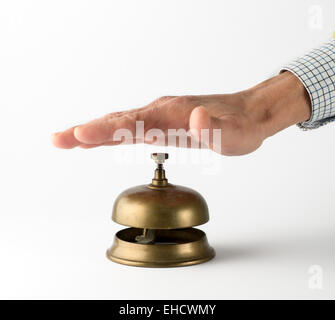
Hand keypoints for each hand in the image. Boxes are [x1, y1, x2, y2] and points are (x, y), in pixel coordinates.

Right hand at [52, 72, 310, 155]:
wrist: (249, 115)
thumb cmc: (240, 127)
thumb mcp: (233, 133)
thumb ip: (212, 128)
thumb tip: (195, 119)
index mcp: (172, 114)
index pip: (133, 123)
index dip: (106, 131)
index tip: (81, 136)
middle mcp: (161, 111)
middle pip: (118, 121)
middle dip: (87, 132)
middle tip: (59, 139)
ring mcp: (160, 115)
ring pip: (120, 124)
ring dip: (93, 133)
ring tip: (67, 140)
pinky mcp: (163, 122)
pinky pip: (131, 128)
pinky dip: (111, 134)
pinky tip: (99, 140)